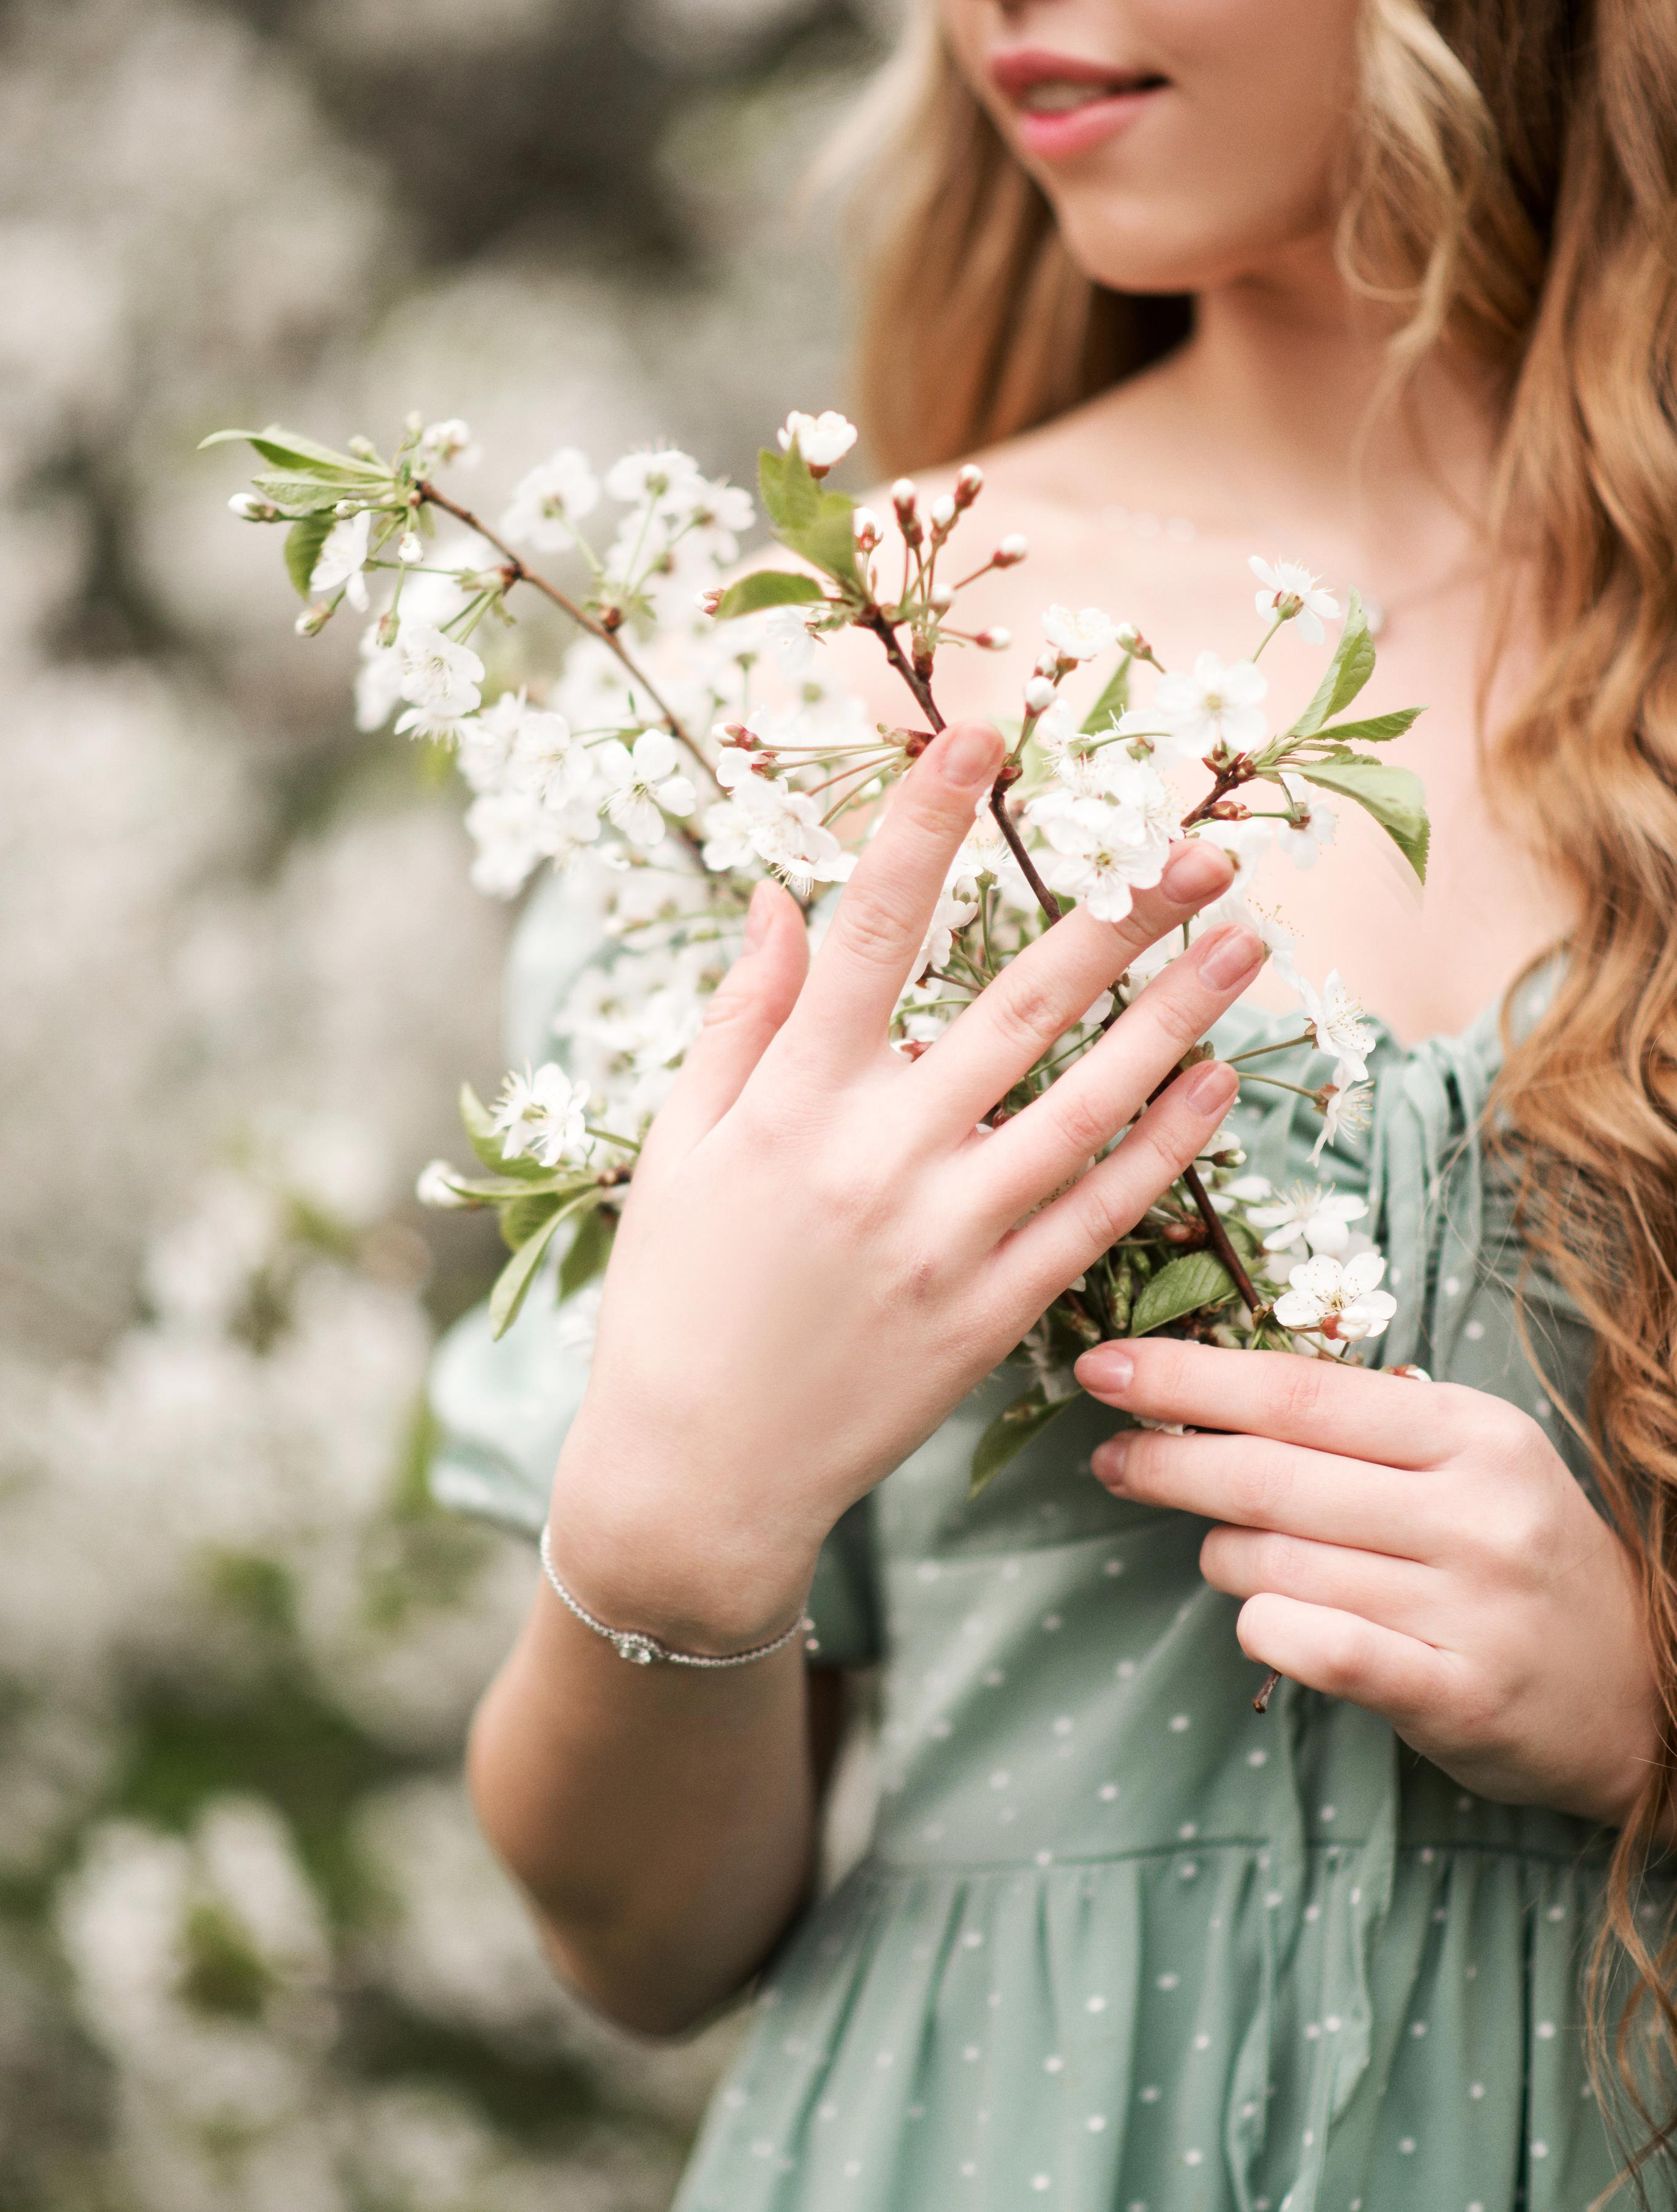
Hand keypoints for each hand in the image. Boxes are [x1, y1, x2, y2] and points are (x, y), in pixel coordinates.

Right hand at [551, 722, 1262, 1652]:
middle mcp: (879, 1157)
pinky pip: (1102, 1214)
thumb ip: (740, 1017)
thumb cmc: (675, 1297)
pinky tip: (1222, 1080)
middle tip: (1202, 840)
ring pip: (1089, 1104)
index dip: (927, 825)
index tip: (982, 736)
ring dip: (1177, 1016)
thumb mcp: (678, 1146)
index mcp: (790, 1100)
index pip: (870, 930)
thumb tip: (784, 896)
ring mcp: (948, 1238)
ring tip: (1251, 942)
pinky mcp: (995, 1314)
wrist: (698, 1475)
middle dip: (1118, 912)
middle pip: (1020, 1006)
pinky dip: (1168, 1145)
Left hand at [1075, 1338, 1662, 1827]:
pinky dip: (1264, 1628)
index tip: (1105, 1367)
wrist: (1640, 1687)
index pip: (1299, 1391)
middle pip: (1269, 1474)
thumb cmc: (1516, 1554)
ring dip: (1219, 1556)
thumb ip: (1351, 1430)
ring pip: (1273, 1564)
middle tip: (1107, 1457)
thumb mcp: (1463, 1463)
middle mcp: (1475, 1513)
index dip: (1187, 1378)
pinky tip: (1260, 1619)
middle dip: (1165, 1461)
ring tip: (1226, 1552)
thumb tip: (1200, 1399)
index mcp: (1472, 1432)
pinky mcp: (1455, 1696)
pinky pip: (1315, 1647)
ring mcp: (1468, 1608)